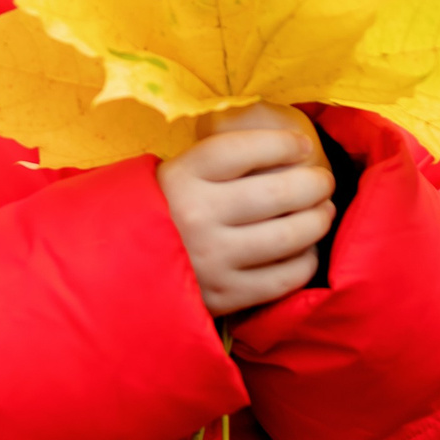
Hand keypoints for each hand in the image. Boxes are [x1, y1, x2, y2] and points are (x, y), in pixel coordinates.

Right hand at [156, 104, 334, 316]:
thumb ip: (219, 161)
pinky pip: (283, 277)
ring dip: (318, 220)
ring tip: (323, 211)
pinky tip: (305, 250)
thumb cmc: (161, 214)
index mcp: (181, 177)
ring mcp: (211, 259)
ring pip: (288, 236)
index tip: (304, 146)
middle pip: (276, 193)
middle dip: (314, 184)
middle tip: (323, 181)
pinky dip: (305, 261)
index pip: (243, 150)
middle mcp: (196, 216)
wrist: (116, 272)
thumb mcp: (174, 175)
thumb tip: (286, 146)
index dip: (282, 144)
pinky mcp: (224, 295)